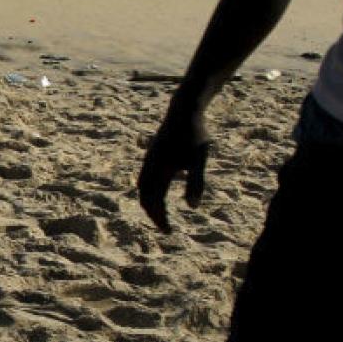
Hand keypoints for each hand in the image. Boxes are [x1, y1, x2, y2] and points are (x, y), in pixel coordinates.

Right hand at [138, 104, 209, 233]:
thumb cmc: (194, 134)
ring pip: (143, 187)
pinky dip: (150, 191)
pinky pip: (146, 178)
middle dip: (153, 214)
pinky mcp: (153, 154)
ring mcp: (150, 160)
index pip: (156, 201)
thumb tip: (192, 208)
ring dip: (150, 202)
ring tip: (161, 212)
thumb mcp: (199, 160)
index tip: (169, 231)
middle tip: (165, 226)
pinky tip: (163, 191)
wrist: (184, 110)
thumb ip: (195, 184)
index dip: (160, 218)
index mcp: (160, 170)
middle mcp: (150, 167)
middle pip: (145, 197)